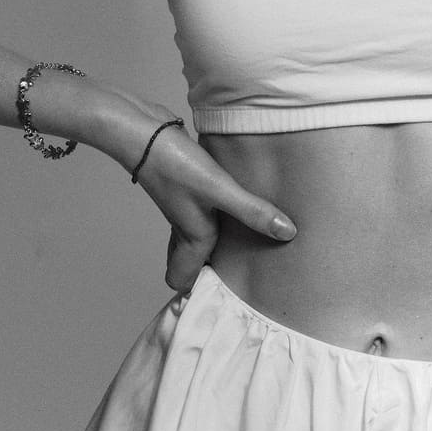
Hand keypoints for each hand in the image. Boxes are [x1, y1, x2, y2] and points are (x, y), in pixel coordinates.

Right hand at [107, 93, 297, 292]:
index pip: (184, 281)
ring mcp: (183, 205)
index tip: (230, 298)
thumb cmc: (176, 166)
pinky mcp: (186, 184)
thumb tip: (287, 234)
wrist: (144, 132)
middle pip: (189, 261)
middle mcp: (185, 226)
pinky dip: (216, 212)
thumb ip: (252, 212)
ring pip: (196, 235)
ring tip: (248, 240)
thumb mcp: (220, 190)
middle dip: (209, 270)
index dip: (199, 293)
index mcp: (193, 237)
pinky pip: (202, 208)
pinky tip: (235, 199)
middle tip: (244, 272)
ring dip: (216, 240)